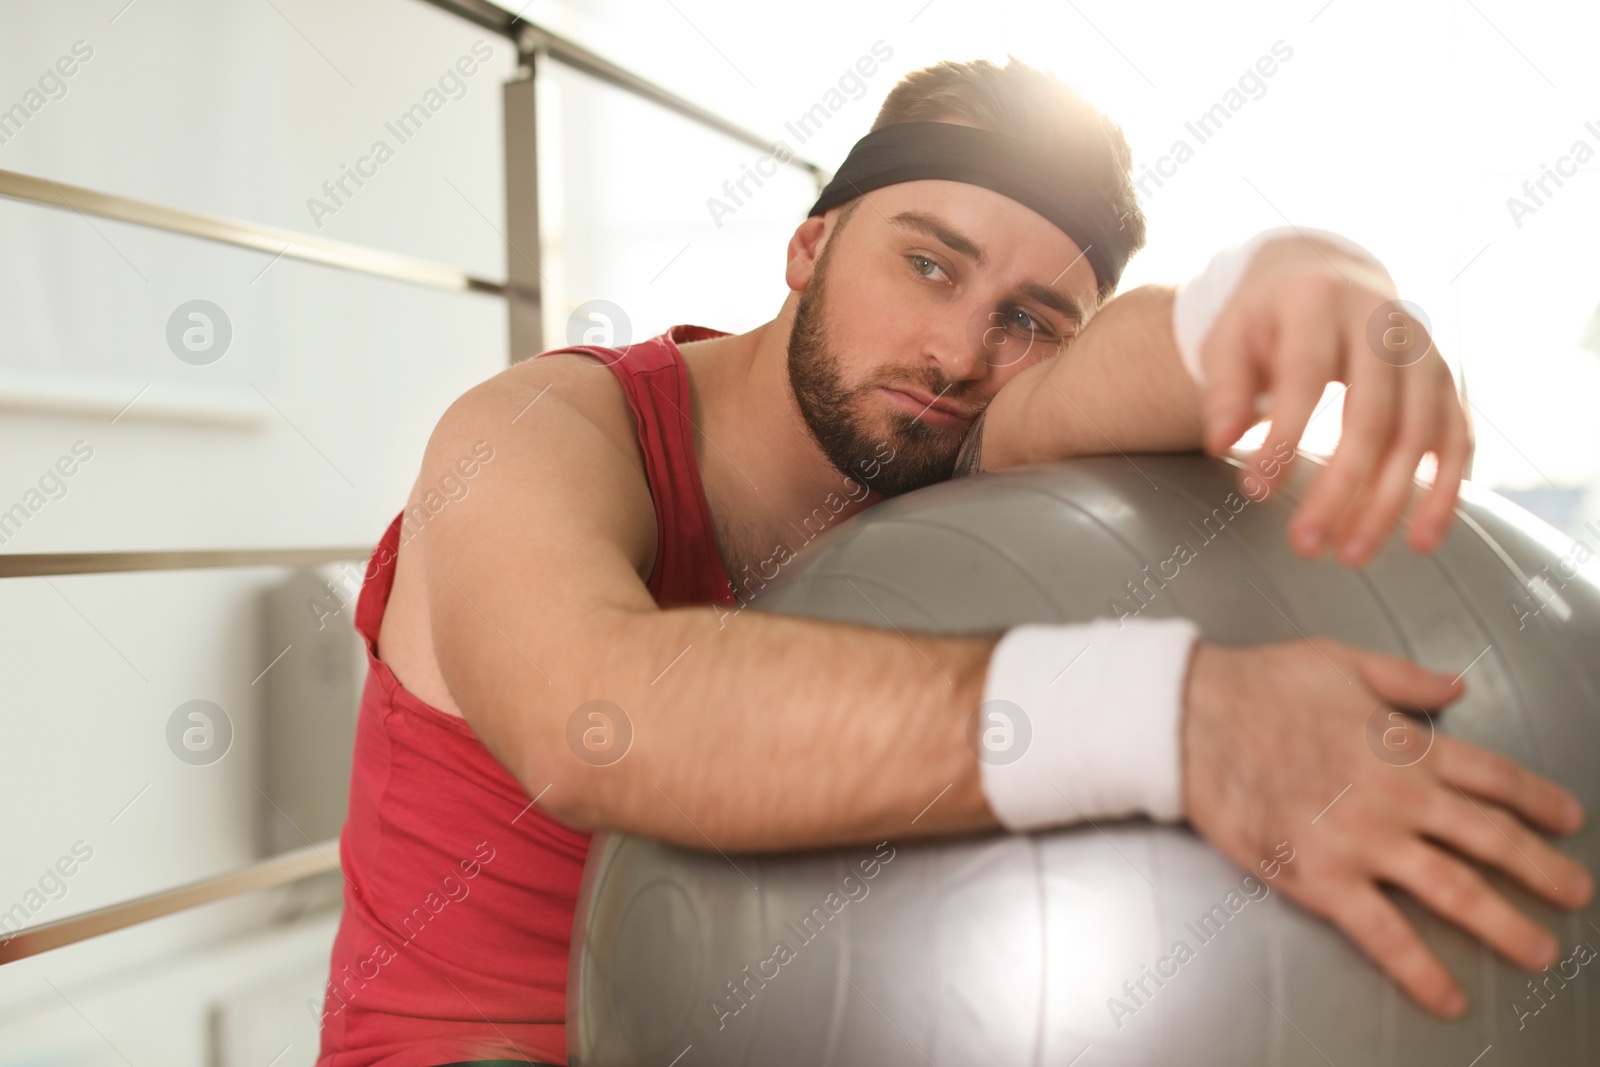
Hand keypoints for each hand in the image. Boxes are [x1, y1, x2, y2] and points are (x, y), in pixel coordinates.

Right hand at [1180, 637, 1590, 1016]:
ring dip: (1506, 924)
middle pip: (1492, 839)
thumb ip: (1405, 678)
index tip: (1568, 820)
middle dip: (1543, 870)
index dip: (1540, 801)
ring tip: (1537, 951)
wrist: (1192, 720)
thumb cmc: (1260, 686)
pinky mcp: (1323, 880)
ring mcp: (1365, 842)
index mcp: (1407, 745)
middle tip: (1575, 893)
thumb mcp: (1341, 661)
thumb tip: (1455, 684)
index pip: (1495, 777)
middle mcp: (1400, 798)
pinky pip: (1384, 934)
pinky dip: (1421, 970)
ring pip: (1455, 891)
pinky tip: (1447, 997)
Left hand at [1198, 238, 1473, 566]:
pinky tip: (1423, 539)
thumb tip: (1220, 443)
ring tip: (1353, 555)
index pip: (1307, 377)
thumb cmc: (1267, 319)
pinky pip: (1456, 440)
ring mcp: (1424, 353)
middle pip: (1371, 417)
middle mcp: (1384, 325)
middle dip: (1339, 488)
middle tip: (1306, 545)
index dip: (1284, 438)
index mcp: (1321, 303)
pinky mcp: (1446, 382)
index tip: (1256, 493)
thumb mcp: (1230, 337)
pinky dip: (1444, 491)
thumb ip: (1225, 388)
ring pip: (1419, 435)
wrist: (1323, 277)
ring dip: (1390, 503)